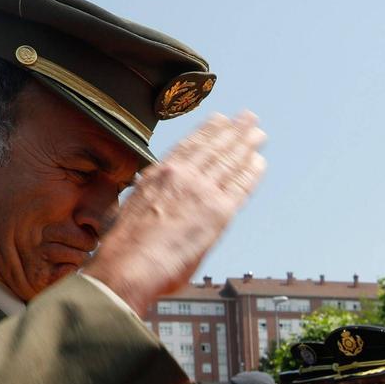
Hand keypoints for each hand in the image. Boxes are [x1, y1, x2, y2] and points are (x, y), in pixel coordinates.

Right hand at [85, 112, 266, 317]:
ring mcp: (201, 192)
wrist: (129, 265)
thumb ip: (150, 200)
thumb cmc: (125, 249)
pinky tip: (259, 162)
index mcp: (159, 174)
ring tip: (258, 133)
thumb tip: (152, 204)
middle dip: (233, 131)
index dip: (208, 131)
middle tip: (248, 118)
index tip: (220, 120)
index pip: (189, 146)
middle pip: (214, 148)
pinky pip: (240, 186)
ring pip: (229, 161)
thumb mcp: (132, 210)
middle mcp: (181, 177)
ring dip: (246, 145)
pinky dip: (251, 172)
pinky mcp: (218, 212)